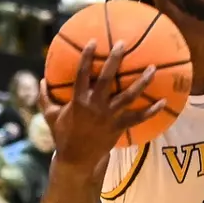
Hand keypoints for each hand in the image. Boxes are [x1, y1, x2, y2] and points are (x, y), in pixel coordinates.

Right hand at [41, 41, 165, 168]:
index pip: (82, 74)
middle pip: (108, 79)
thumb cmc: (63, 136)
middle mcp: (95, 106)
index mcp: (78, 101)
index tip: (93, 42)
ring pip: (128, 96)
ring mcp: (109, 117)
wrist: (76, 160)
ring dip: (142, 82)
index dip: (87, 57)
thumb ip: (44, 97)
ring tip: (153, 68)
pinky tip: (163, 101)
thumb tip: (40, 80)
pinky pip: (138, 118)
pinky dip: (151, 110)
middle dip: (115, 60)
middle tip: (123, 44)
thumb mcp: (49, 116)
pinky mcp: (119, 127)